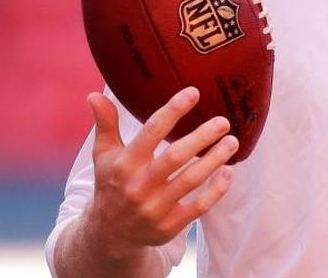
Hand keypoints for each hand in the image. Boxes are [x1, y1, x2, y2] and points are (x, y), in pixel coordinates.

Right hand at [82, 87, 238, 257]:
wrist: (108, 234)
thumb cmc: (112, 184)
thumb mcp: (103, 155)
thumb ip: (106, 124)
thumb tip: (95, 95)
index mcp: (124, 164)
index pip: (151, 131)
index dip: (173, 110)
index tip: (194, 92)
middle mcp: (139, 186)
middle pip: (176, 156)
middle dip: (202, 137)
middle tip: (223, 121)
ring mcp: (155, 208)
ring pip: (191, 180)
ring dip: (215, 159)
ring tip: (232, 142)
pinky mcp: (169, 226)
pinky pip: (199, 207)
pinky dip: (217, 189)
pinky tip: (228, 172)